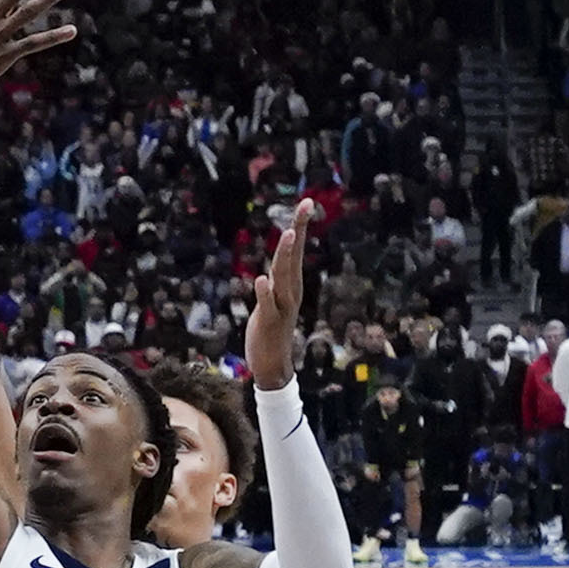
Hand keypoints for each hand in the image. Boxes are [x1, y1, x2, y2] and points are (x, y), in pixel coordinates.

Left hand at [247, 200, 312, 383]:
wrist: (272, 364)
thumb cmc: (271, 330)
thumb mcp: (274, 299)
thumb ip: (276, 280)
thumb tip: (276, 263)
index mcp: (291, 285)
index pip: (296, 251)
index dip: (301, 226)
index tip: (306, 202)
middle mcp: (290, 292)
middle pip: (293, 257)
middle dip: (298, 231)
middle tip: (304, 208)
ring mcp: (281, 307)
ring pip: (284, 277)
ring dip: (287, 256)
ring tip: (290, 234)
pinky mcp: (268, 322)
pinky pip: (267, 305)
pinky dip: (264, 293)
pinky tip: (261, 279)